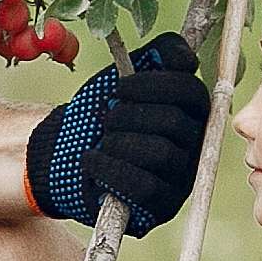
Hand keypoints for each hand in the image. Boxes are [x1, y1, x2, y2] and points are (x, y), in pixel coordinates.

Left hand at [25, 32, 210, 235]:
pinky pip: (144, 187)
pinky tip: (91, 161)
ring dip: (120, 141)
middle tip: (105, 118)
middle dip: (130, 115)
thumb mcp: (127, 74)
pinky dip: (111, 169)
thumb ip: (160, 55)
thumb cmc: (102, 111)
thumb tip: (187, 59)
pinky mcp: (161, 206)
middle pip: (175, 123)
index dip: (153, 86)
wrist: (65, 154)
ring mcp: (181, 178)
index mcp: (191, 110)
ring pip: (162, 154)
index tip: (117, 88)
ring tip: (101, 140)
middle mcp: (195, 145)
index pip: (191, 92)